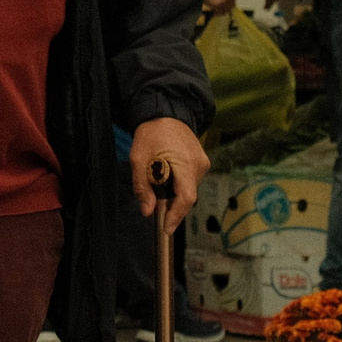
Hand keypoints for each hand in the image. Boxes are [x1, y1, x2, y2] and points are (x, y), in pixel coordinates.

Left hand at [130, 117, 206, 234]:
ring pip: (189, 189)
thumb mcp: (138, 160)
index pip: (186, 198)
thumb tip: (147, 211)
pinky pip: (190, 180)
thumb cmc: (150, 134)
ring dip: (174, 192)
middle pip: (188, 196)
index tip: (167, 228)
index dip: (177, 216)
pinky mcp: (202, 161)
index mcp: (185, 165)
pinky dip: (178, 183)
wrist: (166, 113)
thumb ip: (142, 187)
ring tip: (157, 179)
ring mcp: (203, 163)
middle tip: (155, 203)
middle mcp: (199, 165)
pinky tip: (166, 174)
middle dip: (172, 205)